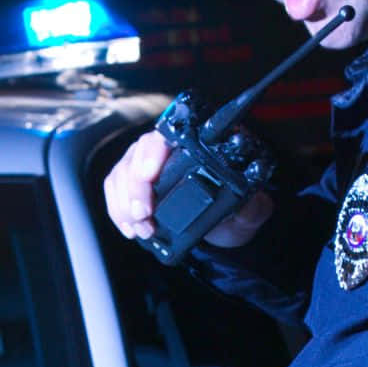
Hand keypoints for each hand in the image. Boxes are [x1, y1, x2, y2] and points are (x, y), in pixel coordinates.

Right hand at [103, 129, 274, 249]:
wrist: (224, 230)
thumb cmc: (236, 213)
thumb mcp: (250, 211)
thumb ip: (253, 206)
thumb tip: (248, 201)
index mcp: (196, 147)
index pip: (167, 136)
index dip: (153, 153)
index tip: (150, 174)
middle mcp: (167, 151)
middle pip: (137, 154)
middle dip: (135, 186)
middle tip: (144, 213)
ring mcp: (147, 166)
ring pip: (122, 173)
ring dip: (125, 203)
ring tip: (142, 227)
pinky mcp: (134, 185)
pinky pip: (114, 190)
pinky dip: (117, 210)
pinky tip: (130, 227)